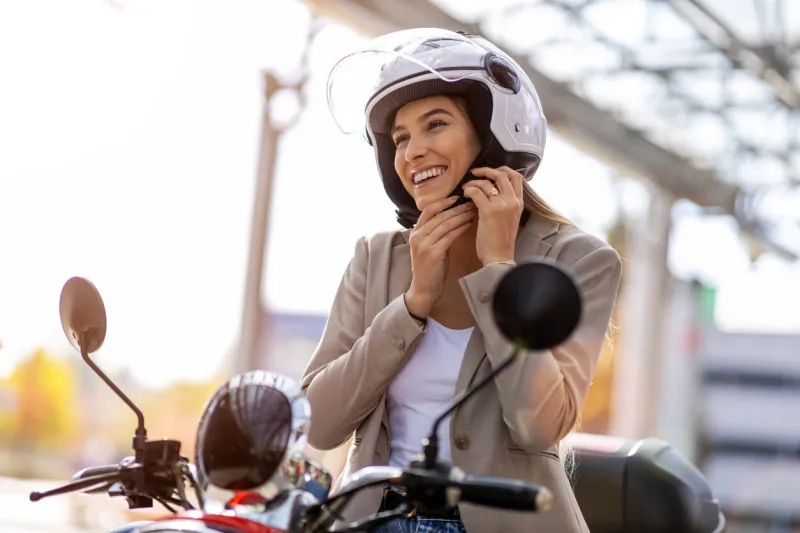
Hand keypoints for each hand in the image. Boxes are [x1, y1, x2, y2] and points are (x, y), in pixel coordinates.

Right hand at [405, 196, 476, 316]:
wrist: (424, 289)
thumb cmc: (430, 269)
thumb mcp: (429, 247)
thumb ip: (435, 233)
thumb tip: (451, 218)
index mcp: (415, 232)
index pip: (428, 210)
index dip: (443, 202)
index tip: (457, 197)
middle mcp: (417, 236)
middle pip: (439, 215)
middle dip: (457, 207)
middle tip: (471, 201)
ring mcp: (424, 244)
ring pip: (445, 224)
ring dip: (461, 216)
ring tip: (473, 210)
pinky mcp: (433, 253)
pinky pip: (449, 236)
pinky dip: (460, 228)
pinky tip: (469, 224)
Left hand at [462, 166, 523, 265]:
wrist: (499, 257)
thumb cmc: (500, 241)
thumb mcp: (509, 219)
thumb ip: (504, 204)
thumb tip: (491, 191)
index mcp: (519, 203)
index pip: (516, 177)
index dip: (502, 170)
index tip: (490, 173)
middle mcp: (513, 201)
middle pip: (503, 174)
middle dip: (487, 170)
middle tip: (475, 173)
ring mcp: (502, 205)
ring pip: (487, 182)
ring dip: (474, 182)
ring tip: (466, 187)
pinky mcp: (489, 211)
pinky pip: (476, 192)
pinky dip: (469, 190)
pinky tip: (465, 195)